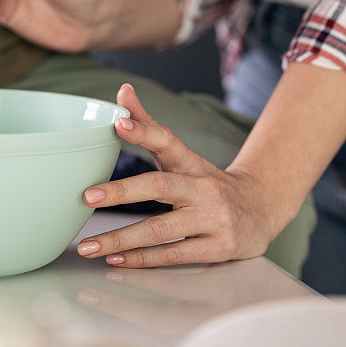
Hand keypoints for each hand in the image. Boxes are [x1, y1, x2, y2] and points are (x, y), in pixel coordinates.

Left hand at [77, 84, 274, 267]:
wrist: (261, 208)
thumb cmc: (206, 181)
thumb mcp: (182, 154)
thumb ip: (149, 125)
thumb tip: (122, 90)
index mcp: (190, 162)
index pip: (167, 140)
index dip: (144, 131)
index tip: (119, 124)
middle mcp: (202, 187)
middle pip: (160, 186)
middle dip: (121, 192)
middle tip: (87, 195)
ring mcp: (212, 218)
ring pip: (161, 228)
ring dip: (121, 239)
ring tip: (88, 245)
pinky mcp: (217, 248)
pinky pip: (173, 254)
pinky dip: (142, 259)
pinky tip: (116, 259)